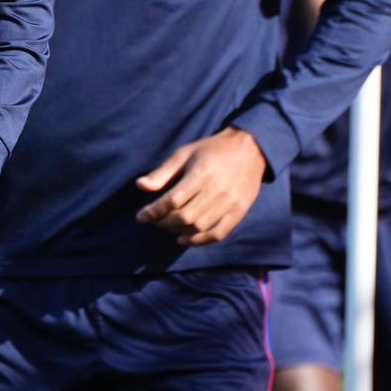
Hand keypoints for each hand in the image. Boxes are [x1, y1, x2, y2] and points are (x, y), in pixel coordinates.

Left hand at [134, 127, 266, 245]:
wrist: (250, 149)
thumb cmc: (212, 149)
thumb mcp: (185, 153)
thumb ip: (163, 172)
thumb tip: (140, 186)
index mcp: (201, 173)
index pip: (172, 200)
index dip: (153, 211)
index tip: (141, 216)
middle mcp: (216, 190)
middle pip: (184, 217)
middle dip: (163, 222)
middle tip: (155, 220)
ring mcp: (230, 203)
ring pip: (199, 227)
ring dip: (178, 231)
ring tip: (168, 226)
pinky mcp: (239, 212)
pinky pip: (218, 234)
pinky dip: (200, 241)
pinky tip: (185, 240)